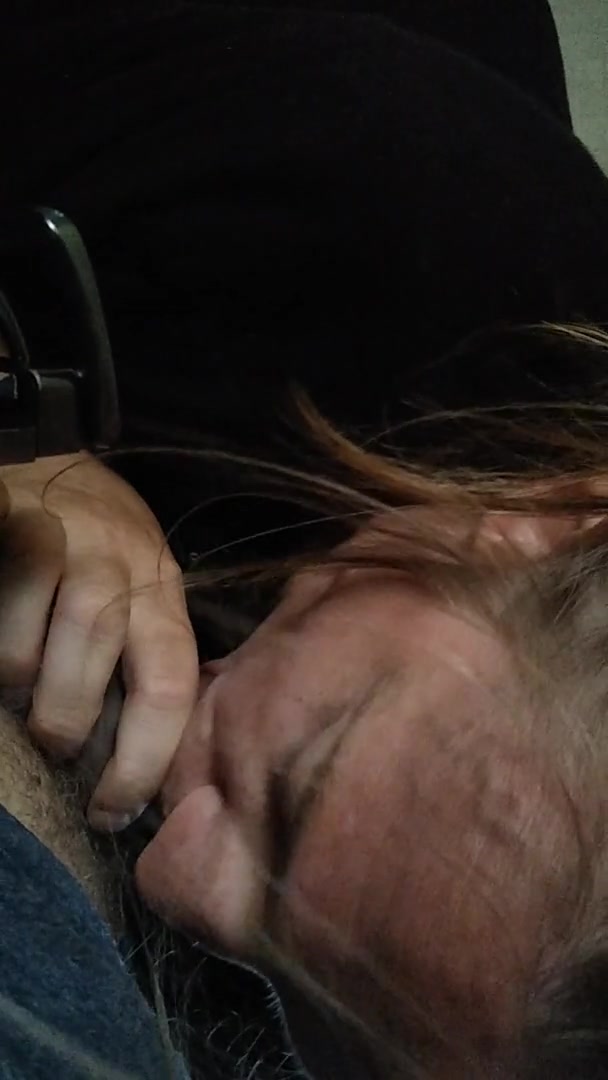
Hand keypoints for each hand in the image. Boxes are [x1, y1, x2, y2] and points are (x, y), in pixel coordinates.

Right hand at [0, 451, 198, 828]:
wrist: (53, 461)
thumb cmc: (99, 546)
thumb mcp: (138, 592)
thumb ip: (138, 654)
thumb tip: (125, 756)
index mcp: (162, 597)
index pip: (169, 686)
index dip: (143, 760)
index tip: (110, 811)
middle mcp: (123, 568)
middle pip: (98, 661)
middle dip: (69, 722)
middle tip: (54, 746)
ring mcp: (69, 541)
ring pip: (44, 638)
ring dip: (24, 681)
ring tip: (16, 697)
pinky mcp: (19, 526)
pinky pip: (8, 597)